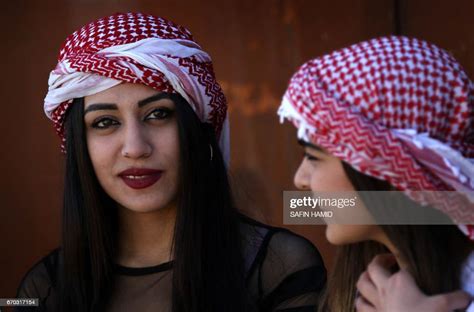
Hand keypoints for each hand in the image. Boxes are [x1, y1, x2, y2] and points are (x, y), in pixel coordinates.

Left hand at [355, 254, 470, 311]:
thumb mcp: (443, 308)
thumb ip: (455, 300)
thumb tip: (467, 296)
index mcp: (400, 282)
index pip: (400, 267)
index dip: (404, 265)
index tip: (410, 268)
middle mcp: (385, 290)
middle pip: (372, 269)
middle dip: (378, 262)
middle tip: (387, 261)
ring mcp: (377, 305)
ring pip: (361, 285)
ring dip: (364, 279)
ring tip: (372, 278)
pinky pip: (360, 307)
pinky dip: (361, 302)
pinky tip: (366, 302)